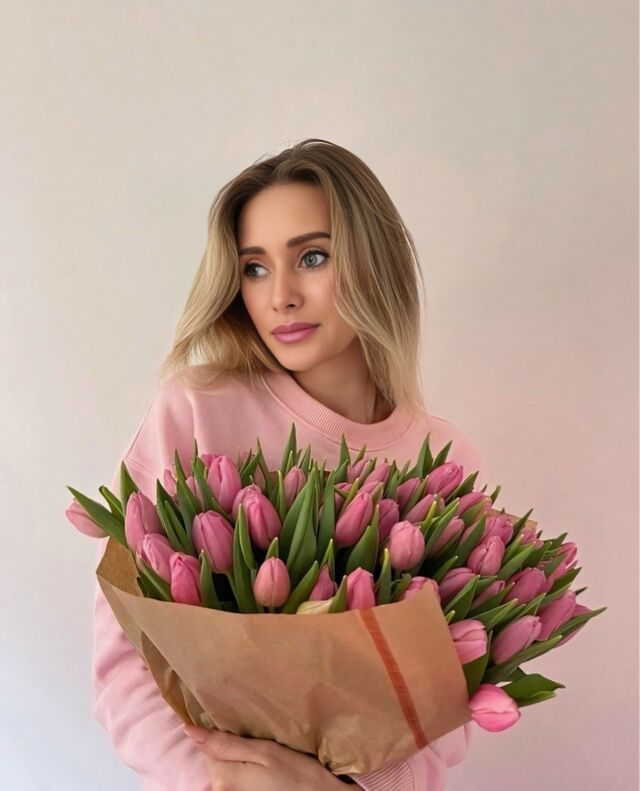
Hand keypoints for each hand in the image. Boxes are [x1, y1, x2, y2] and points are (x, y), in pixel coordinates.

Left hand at [184, 725, 349, 789]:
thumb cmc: (298, 774)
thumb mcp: (264, 752)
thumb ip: (226, 744)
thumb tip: (188, 730)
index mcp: (223, 777)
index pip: (207, 745)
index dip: (222, 730)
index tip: (240, 722)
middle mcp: (221, 790)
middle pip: (215, 757)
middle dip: (230, 744)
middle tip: (256, 735)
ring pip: (226, 766)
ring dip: (238, 755)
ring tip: (262, 748)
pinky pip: (236, 777)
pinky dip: (245, 767)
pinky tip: (264, 765)